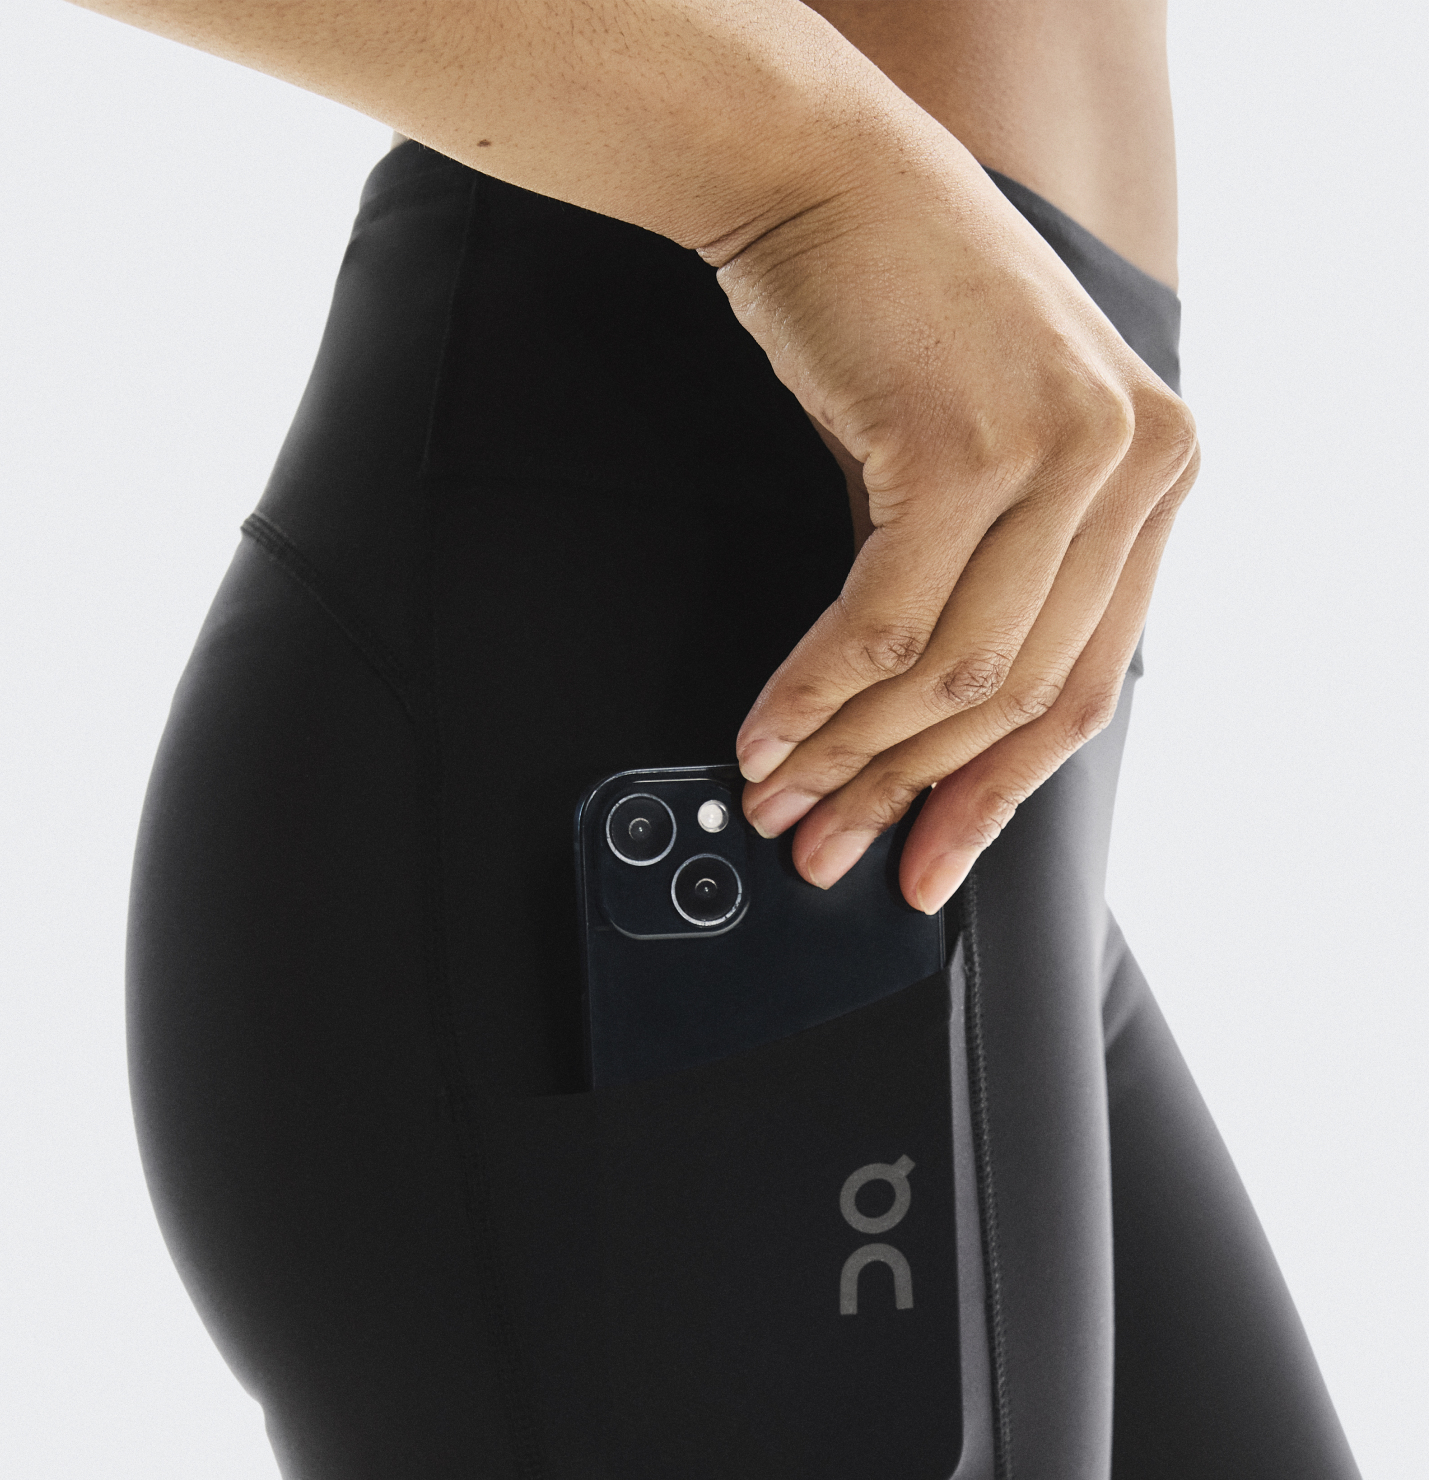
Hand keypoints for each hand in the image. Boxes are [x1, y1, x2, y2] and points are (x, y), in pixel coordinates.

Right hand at [703, 118, 1198, 912]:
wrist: (823, 174)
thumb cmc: (897, 309)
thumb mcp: (980, 452)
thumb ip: (990, 584)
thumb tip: (923, 743)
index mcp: (1156, 471)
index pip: (1085, 682)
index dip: (993, 795)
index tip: (928, 861)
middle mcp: (1133, 461)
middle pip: (1016, 694)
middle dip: (906, 792)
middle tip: (829, 847)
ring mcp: (1062, 452)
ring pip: (949, 673)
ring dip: (850, 754)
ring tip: (784, 800)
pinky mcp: (969, 445)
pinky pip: (882, 624)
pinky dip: (813, 694)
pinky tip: (767, 733)